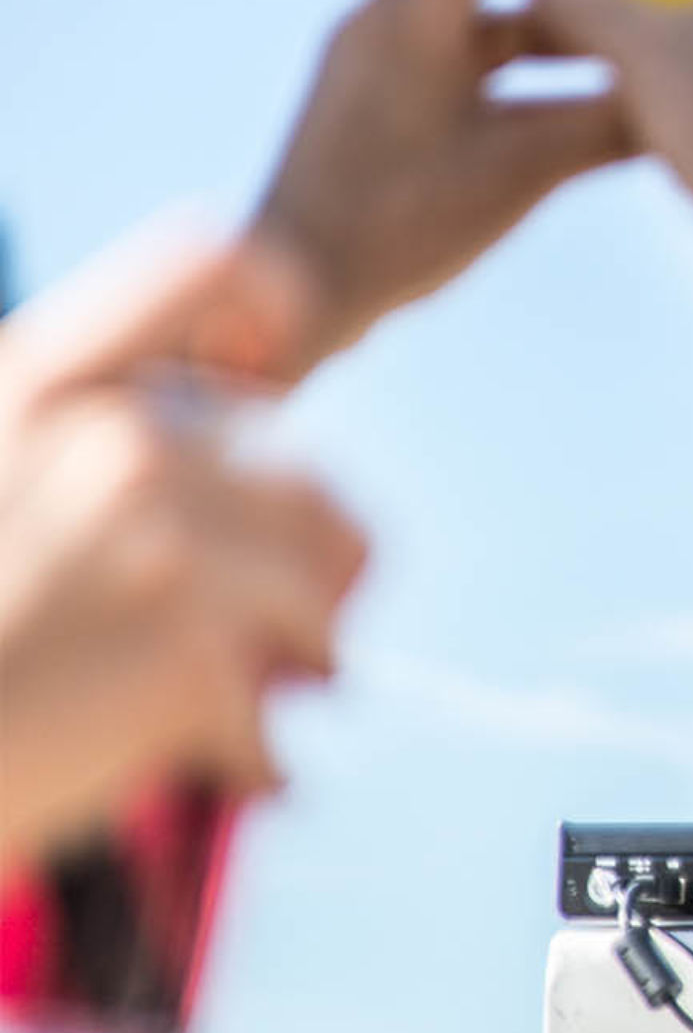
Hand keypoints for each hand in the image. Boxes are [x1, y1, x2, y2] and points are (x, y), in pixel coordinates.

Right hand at [0, 230, 367, 871]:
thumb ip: (71, 453)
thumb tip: (229, 465)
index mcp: (32, 383)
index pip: (206, 262)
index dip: (271, 305)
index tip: (268, 386)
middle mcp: (110, 438)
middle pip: (309, 480)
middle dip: (309, 573)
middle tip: (285, 641)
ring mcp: (157, 535)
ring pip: (320, 596)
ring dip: (292, 663)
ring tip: (240, 712)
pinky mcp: (186, 645)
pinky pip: (276, 707)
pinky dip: (254, 756)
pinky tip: (210, 770)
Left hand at [253, 0, 636, 374]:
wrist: (295, 294)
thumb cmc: (398, 226)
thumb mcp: (523, 170)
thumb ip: (611, 125)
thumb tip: (690, 98)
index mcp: (410, 15)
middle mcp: (386, 24)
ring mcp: (377, 66)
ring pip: (477, 11)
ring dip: (550, 12)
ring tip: (624, 27)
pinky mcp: (379, 109)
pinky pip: (464, 58)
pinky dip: (524, 62)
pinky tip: (578, 96)